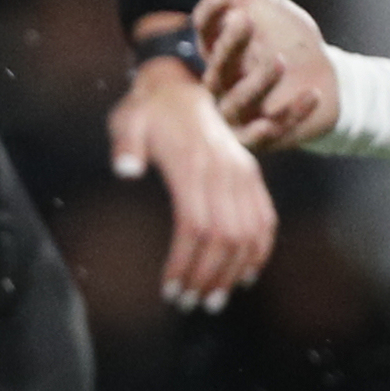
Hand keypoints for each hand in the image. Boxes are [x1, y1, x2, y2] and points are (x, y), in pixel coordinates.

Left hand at [108, 55, 272, 310]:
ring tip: (214, 299)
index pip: (195, 226)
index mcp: (193, 165)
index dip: (186, 263)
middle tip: (191, 304)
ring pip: (248, 233)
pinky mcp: (251, 174)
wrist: (179, 86)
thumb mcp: (128, 120)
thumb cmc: (146, 111)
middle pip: (224, 236)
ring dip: (233, 271)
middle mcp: (223, 171)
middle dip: (209, 276)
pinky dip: (259, 249)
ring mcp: (242, 173)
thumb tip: (124, 171)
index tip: (171, 290)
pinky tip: (245, 275)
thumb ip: (126, 146)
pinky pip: (265, 218)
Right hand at [164, 0, 339, 150]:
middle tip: (245, 20)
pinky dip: (290, 114)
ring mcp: (242, 112)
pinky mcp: (266, 135)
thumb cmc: (285, 35)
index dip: (210, 14)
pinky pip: (271, 131)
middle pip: (216, 69)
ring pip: (237, 103)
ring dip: (257, 83)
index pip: (203, 33)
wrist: (327, 76)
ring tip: (279, 60)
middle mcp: (222, 83)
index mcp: (215, 51)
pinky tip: (310, 94)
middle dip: (230, 45)